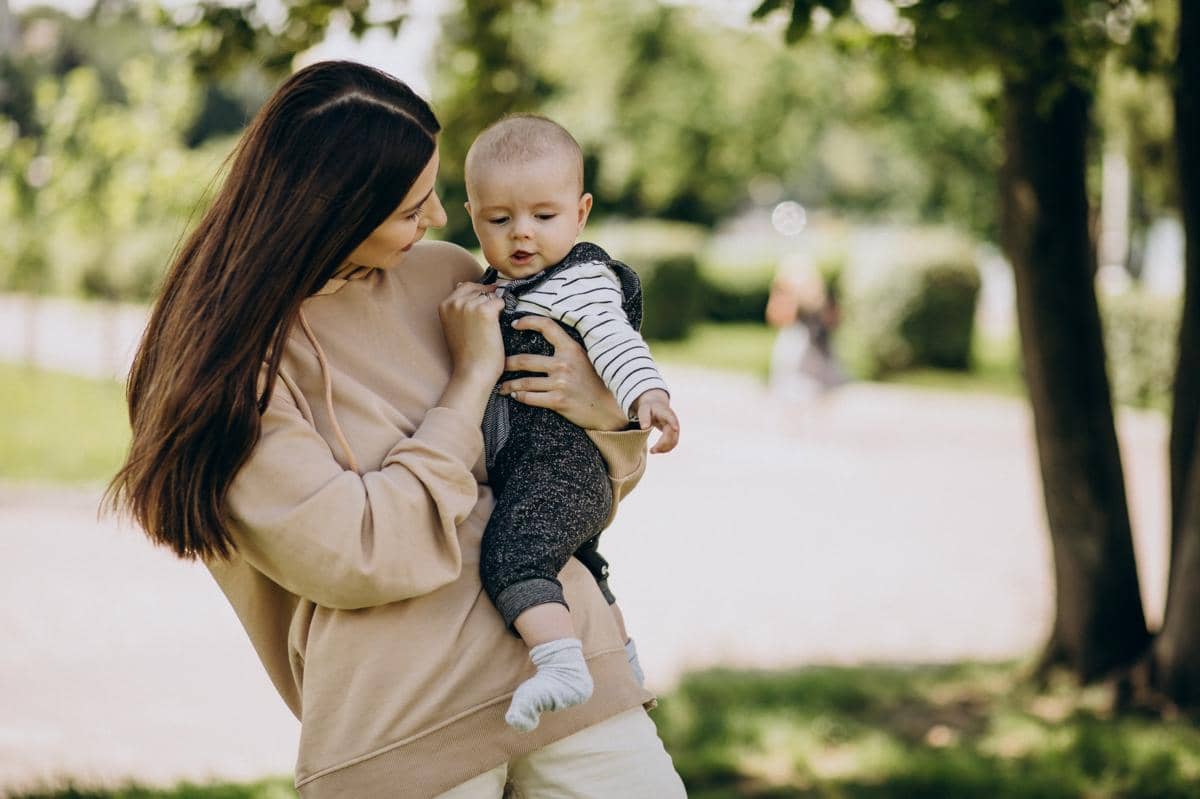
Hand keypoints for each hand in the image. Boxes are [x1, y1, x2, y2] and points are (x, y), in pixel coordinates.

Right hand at [438, 282, 504, 386]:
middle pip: (480, 289)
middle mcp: (454, 302)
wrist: (472, 372)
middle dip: (488, 302)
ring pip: (491, 296)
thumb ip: (458, 307)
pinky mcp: (485, 311)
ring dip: (495, 309)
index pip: (466, 286)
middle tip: (487, 324)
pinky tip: (495, 329)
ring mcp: (469, 305)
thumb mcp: (454, 326)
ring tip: (488, 330)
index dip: (479, 296)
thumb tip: (465, 284)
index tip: (483, 311)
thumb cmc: (467, 354)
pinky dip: (502, 314)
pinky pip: (500, 302)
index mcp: (444, 305)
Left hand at [498, 315, 628, 431]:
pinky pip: (530, 398)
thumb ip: (567, 350)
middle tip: (497, 364)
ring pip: (524, 382)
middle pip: (525, 360)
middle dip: (506, 363)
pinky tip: (515, 395)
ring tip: (502, 385)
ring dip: (509, 384)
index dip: (528, 322)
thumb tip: (547, 341)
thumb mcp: (585, 359)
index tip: (515, 323)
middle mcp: (564, 364)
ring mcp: (560, 383)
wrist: (610, 409)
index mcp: (571, 349)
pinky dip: (520, 396)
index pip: (547, 326)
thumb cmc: (597, 383)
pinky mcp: (558, 401)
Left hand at [633, 389, 678, 452]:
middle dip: (662, 444)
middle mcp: (673, 420)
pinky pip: (673, 443)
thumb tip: (644, 427)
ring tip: (652, 451)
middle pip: (671, 434)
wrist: (657, 406)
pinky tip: (656, 450)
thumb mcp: (644, 409)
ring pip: (673, 441)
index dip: (673, 423)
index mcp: (666, 413)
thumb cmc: (649, 408)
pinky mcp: (675, 434)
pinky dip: (665, 448)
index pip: (671, 418)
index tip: (675, 428)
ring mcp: (676, 428)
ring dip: (664, 448)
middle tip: (651, 451)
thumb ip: (644, 417)